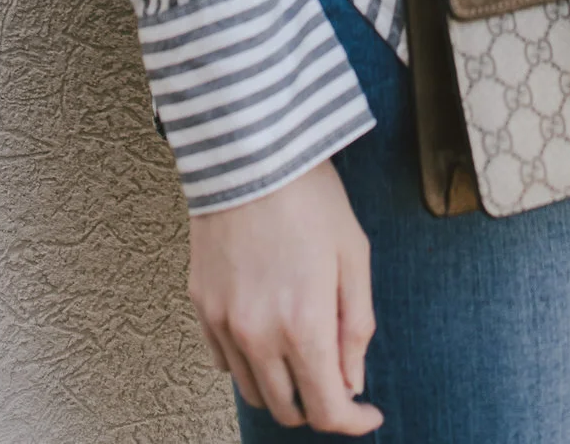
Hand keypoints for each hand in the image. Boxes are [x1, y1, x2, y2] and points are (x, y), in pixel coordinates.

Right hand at [188, 158, 381, 432]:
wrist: (250, 152)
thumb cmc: (309, 196)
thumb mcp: (354, 255)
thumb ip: (357, 326)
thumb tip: (353, 380)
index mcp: (304, 325)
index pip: (326, 410)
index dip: (352, 422)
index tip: (368, 413)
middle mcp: (258, 335)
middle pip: (287, 410)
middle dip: (318, 405)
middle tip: (337, 376)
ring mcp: (224, 323)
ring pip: (253, 391)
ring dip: (283, 387)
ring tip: (303, 352)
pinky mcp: (202, 305)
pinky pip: (224, 360)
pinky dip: (249, 362)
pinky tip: (268, 331)